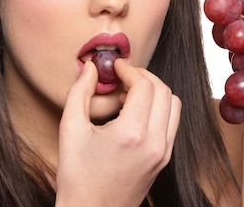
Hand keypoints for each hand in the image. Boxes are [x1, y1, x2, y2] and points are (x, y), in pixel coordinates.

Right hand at [55, 59, 181, 206]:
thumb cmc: (77, 177)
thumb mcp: (70, 129)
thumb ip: (79, 92)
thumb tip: (92, 67)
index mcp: (131, 134)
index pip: (144, 85)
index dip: (130, 69)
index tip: (116, 67)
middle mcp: (154, 143)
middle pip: (164, 90)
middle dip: (143, 77)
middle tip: (122, 77)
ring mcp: (163, 152)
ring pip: (173, 105)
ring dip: (155, 92)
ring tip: (129, 95)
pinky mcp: (164, 159)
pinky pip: (171, 122)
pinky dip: (159, 109)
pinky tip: (134, 113)